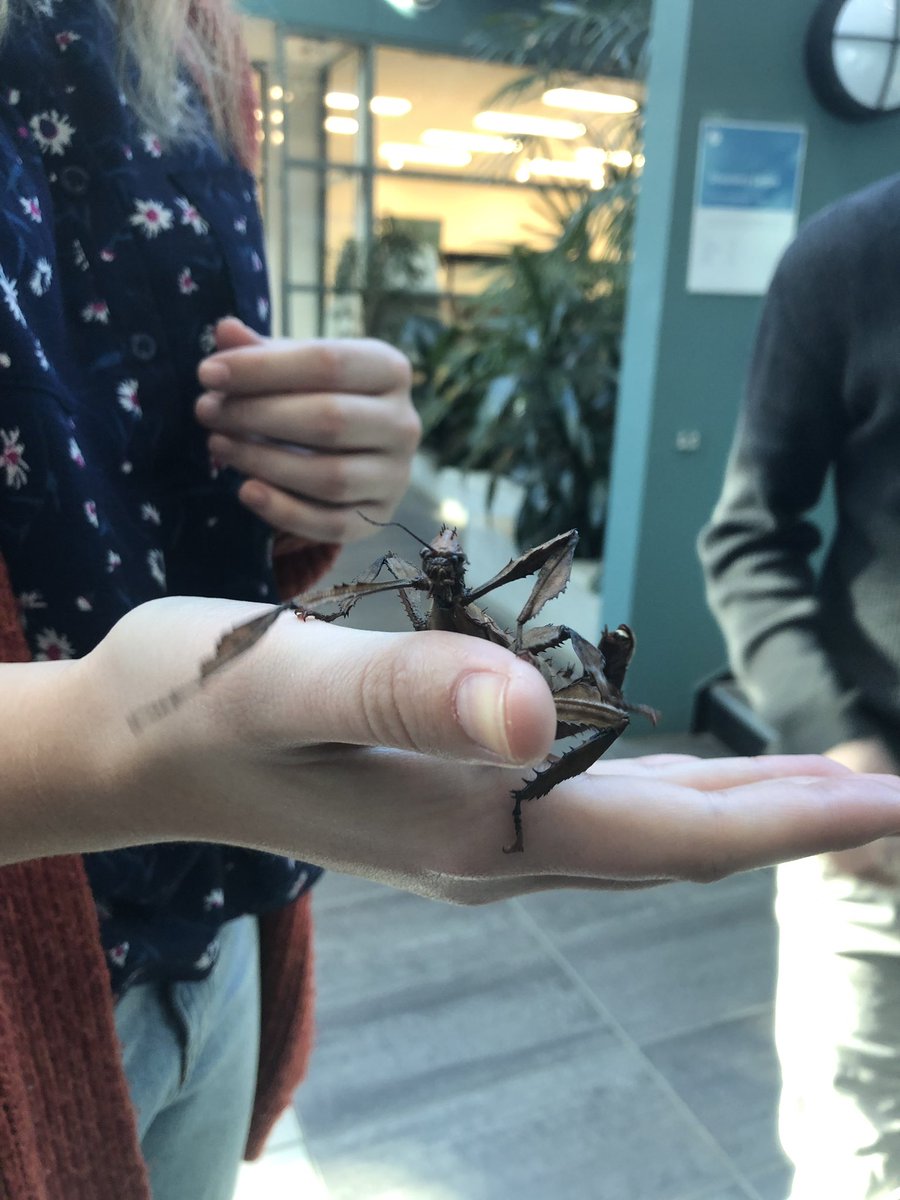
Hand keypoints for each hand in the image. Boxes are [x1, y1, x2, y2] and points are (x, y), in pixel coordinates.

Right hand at [41, 598, 899, 901]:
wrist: (128, 748)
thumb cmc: (191, 700)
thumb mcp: (284, 680)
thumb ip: (407, 690)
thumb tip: (535, 715)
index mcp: (471, 825)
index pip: (667, 832)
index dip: (788, 820)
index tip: (895, 804)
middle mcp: (487, 849)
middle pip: (672, 844)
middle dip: (788, 823)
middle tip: (895, 796)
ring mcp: (468, 841)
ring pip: (635, 834)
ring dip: (735, 813)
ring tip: (823, 786)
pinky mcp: (447, 812)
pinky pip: (585, 815)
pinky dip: (661, 797)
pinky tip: (683, 776)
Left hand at [194, 318, 420, 542]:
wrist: (357, 452)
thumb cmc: (319, 396)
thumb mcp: (295, 368)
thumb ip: (262, 352)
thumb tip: (225, 331)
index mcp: (390, 370)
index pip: (329, 363)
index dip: (264, 368)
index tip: (208, 373)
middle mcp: (404, 423)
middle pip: (330, 420)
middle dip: (257, 416)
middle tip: (206, 411)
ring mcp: (395, 476)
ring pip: (331, 477)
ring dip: (264, 463)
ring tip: (218, 445)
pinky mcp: (379, 518)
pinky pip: (332, 524)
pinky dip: (285, 512)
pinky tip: (246, 491)